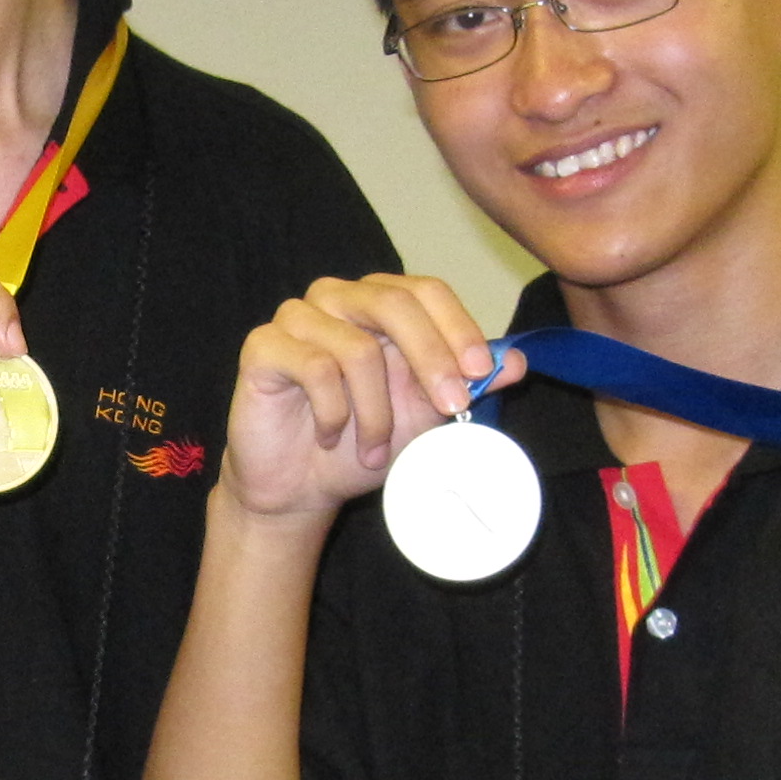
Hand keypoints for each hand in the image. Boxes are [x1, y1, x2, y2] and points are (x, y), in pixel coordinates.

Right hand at [221, 274, 512, 524]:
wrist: (298, 488)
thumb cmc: (359, 444)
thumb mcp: (423, 418)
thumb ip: (464, 386)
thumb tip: (517, 362)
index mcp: (379, 303)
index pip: (426, 291)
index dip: (457, 327)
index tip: (479, 373)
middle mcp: (338, 298)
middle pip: (394, 303)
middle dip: (431, 357)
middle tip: (450, 405)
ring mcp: (297, 317)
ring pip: (357, 348)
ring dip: (376, 412)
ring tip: (375, 452)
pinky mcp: (263, 346)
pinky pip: (314, 369)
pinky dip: (334, 414)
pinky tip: (331, 438)